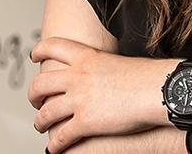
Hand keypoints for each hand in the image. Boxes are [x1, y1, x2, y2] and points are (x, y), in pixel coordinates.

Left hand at [28, 37, 174, 153]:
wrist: (158, 89)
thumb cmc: (147, 77)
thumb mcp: (118, 61)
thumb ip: (102, 67)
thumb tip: (101, 74)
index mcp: (87, 57)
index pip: (53, 46)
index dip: (40, 51)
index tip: (34, 56)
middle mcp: (78, 76)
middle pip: (41, 83)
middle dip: (33, 95)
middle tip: (35, 101)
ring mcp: (79, 100)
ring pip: (45, 113)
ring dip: (40, 122)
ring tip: (41, 126)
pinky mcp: (85, 122)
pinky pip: (61, 137)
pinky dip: (54, 145)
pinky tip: (54, 149)